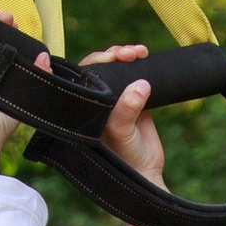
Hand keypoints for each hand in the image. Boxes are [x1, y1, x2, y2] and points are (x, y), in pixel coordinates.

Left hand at [82, 43, 163, 184]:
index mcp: (82, 109)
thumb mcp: (122, 135)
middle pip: (98, 68)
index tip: (104, 55)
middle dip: (111, 55)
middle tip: (126, 54)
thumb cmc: (124, 160)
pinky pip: (134, 74)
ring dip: (125, 55)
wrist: (146, 173)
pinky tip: (144, 54)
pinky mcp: (134, 98)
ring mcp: (115, 99)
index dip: (89, 62)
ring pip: (116, 68)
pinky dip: (140, 62)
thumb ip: (127, 111)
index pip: (79, 78)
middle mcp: (95, 102)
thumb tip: (141, 84)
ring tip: (138, 53)